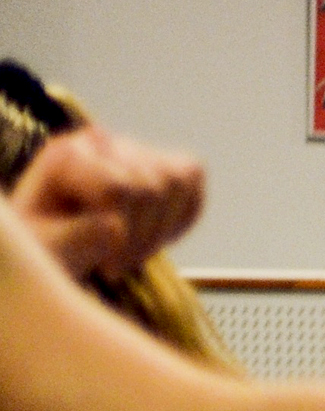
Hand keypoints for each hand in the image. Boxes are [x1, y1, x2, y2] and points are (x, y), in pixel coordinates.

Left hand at [11, 127, 205, 281]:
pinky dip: (183, 215)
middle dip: (142, 238)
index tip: (104, 267)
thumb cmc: (45, 247)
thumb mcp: (45, 251)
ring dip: (163, 229)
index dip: (122, 236)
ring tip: (133, 252)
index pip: (118, 189)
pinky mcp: (157, 158)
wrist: (53, 244)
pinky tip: (153, 236)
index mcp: (64, 157)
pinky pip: (192, 177)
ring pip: (178, 179)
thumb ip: (73, 240)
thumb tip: (115, 227)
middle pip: (152, 187)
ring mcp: (132, 148)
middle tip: (117, 265)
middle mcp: (99, 143)